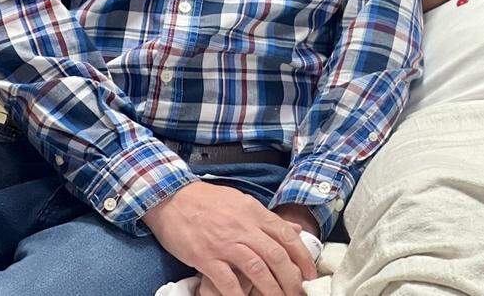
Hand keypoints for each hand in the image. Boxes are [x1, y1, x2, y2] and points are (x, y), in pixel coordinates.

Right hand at [143, 182, 316, 295]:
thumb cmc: (208, 201)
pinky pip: (227, 280)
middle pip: (276, 256)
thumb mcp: (243, 202)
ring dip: (271, 289)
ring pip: (257, 269)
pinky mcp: (205, 257)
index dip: (303, 258)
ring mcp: (225, 243)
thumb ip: (268, 219)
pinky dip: (238, 295)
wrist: (173, 197)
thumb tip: (295, 229)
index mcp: (255, 213)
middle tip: (299, 294)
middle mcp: (244, 228)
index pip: (287, 236)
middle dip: (291, 279)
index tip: (310, 275)